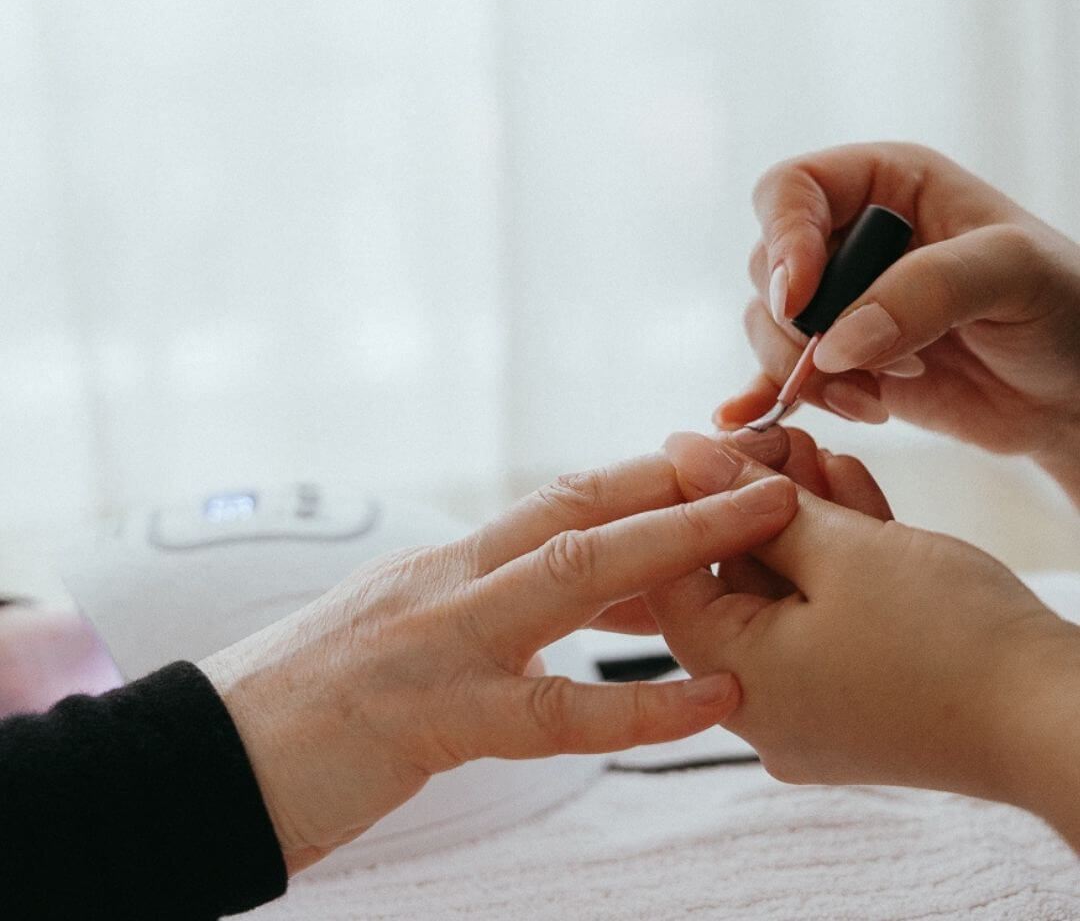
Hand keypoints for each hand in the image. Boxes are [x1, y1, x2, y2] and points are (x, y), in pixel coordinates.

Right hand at [200, 446, 797, 873]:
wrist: (208, 760)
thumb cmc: (309, 703)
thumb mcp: (397, 627)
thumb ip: (471, 604)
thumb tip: (540, 593)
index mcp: (448, 562)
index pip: (562, 499)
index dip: (645, 475)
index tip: (717, 458)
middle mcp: (452, 580)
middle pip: (584, 508)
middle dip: (683, 482)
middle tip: (771, 463)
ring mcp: (443, 640)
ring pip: (580, 574)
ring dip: (682, 544)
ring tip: (772, 529)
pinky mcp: (434, 717)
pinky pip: (555, 709)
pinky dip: (643, 705)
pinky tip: (715, 699)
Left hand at [645, 454, 1079, 848]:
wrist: (1060, 719)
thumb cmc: (946, 637)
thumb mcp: (839, 549)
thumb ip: (749, 497)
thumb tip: (681, 453)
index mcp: (736, 680)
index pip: (671, 575)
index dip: (690, 498)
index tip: (716, 445)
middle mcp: (763, 710)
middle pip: (733, 582)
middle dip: (757, 502)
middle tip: (780, 438)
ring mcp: (816, 713)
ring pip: (787, 595)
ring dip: (802, 521)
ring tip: (818, 453)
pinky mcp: (863, 705)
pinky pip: (827, 623)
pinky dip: (837, 564)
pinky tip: (849, 495)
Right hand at [715, 142, 1079, 492]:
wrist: (1078, 390)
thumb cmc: (1065, 306)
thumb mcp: (1012, 274)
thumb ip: (925, 292)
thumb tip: (833, 342)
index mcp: (886, 184)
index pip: (791, 189)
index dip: (782, 240)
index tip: (800, 302)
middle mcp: (850, 236)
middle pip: (768, 265)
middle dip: (802, 324)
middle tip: (867, 363)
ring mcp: (841, 302)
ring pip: (768, 324)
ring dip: (806, 370)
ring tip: (878, 397)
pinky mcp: (840, 362)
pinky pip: (779, 374)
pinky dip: (768, 397)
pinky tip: (754, 418)